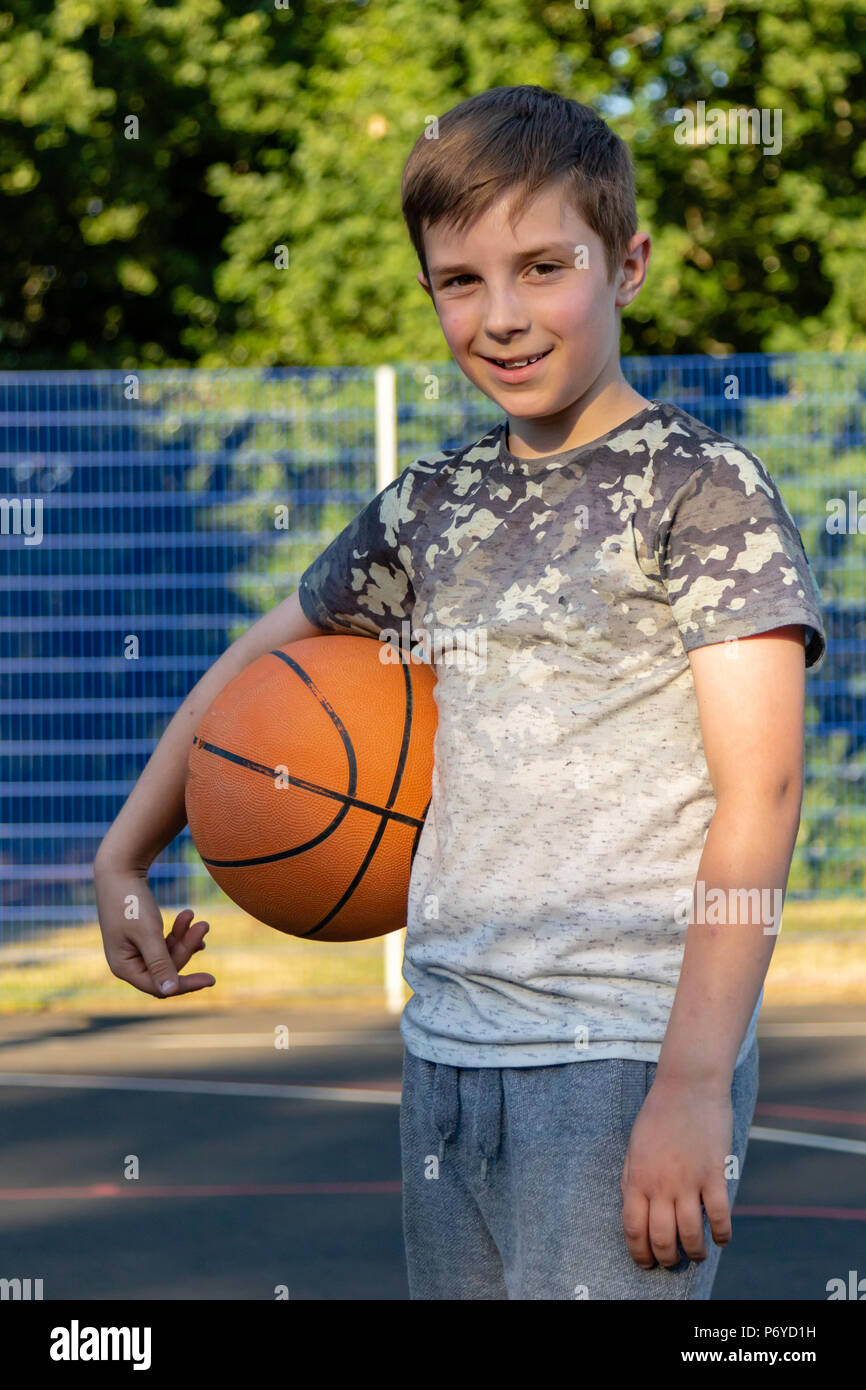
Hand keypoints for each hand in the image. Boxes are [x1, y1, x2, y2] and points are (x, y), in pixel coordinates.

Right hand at [94, 860, 214, 997]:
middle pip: (167, 969)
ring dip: (185, 937)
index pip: (159, 987)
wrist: (119, 868)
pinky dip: (178, 933)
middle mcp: (127, 963)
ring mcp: (133, 950)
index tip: (211, 979)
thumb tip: (170, 992)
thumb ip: (160, 963)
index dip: (185, 984)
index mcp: (123, 967)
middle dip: (186, 948)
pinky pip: (165, 944)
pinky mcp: (141, 937)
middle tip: (204, 924)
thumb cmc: (131, 901)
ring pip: (169, 954)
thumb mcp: (148, 933)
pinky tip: (191, 922)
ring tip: (199, 919)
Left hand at [620, 1076, 733, 1269]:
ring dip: (694, 1253)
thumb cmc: (659, 1113)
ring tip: (696, 1255)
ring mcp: (688, 1180)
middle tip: (671, 1263)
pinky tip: (720, 1239)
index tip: (646, 1263)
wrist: (688, 1084)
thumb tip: (629, 1204)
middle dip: (665, 1259)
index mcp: (637, 1177)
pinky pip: (718, 1216)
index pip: (633, 1228)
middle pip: (661, 1238)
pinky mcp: (714, 1173)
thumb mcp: (634, 1144)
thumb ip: (630, 1176)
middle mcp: (660, 1184)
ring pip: (690, 1234)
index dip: (639, 1253)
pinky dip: (721, 1235)